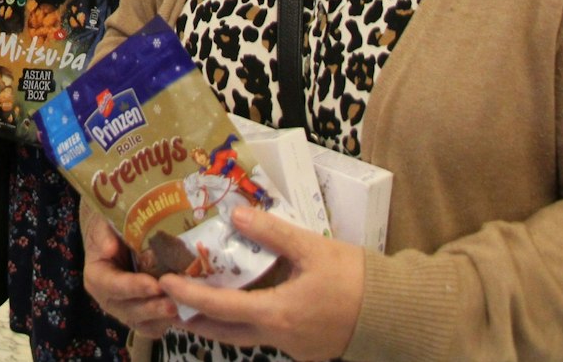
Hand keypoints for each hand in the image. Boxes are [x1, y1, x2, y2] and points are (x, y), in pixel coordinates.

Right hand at [80, 200, 176, 339]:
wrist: (116, 236)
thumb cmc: (111, 228)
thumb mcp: (103, 225)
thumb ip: (103, 235)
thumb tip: (110, 248)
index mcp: (97, 277)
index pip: (112, 286)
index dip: (133, 287)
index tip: (155, 285)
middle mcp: (108, 298)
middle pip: (128, 310)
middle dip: (151, 308)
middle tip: (173, 304)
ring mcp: (125, 309)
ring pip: (141, 323)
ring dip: (160, 318)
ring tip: (180, 309)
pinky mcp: (141, 315)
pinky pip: (152, 326)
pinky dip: (166, 322)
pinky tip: (183, 312)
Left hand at [160, 205, 364, 361]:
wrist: (397, 313)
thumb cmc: (358, 279)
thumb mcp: (314, 248)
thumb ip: (273, 233)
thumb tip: (237, 214)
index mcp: (278, 314)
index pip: (220, 308)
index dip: (189, 295)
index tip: (165, 282)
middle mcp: (280, 337)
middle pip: (225, 333)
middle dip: (194, 319)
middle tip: (169, 302)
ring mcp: (294, 348)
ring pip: (245, 338)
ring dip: (221, 323)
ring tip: (199, 304)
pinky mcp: (306, 349)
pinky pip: (267, 337)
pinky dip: (248, 324)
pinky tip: (246, 306)